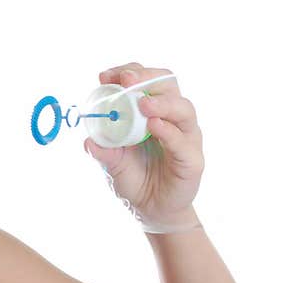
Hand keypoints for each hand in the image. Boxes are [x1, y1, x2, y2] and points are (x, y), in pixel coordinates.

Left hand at [84, 62, 203, 228]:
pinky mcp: (192, 159)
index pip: (145, 80)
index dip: (128, 72)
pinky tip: (155, 126)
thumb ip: (103, 150)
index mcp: (152, 111)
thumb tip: (88, 141)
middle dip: (146, 77)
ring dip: (162, 102)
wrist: (150, 210)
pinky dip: (169, 131)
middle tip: (126, 80)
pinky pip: (183, 141)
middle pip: (168, 85)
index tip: (105, 76)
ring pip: (183, 109)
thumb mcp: (112, 162)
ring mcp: (185, 137)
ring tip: (144, 104)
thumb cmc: (134, 178)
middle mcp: (172, 118)